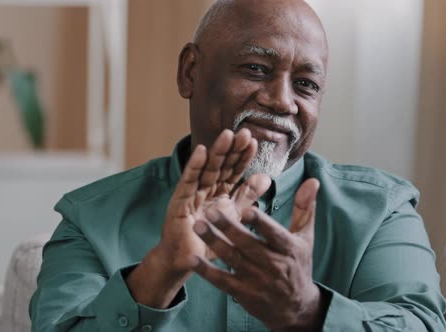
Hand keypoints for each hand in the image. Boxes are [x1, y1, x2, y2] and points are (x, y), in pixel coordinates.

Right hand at [158, 128, 267, 272]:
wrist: (189, 262)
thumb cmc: (210, 240)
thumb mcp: (235, 215)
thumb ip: (247, 196)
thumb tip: (266, 177)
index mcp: (219, 192)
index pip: (233, 171)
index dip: (243, 157)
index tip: (254, 141)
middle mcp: (205, 190)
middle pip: (221, 166)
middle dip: (232, 149)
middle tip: (244, 132)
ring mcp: (191, 194)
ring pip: (206, 170)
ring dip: (217, 152)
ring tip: (227, 135)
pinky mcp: (179, 203)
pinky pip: (188, 182)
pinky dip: (194, 167)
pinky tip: (202, 151)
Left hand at [192, 178, 327, 330]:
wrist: (296, 308)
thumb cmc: (299, 266)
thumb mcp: (306, 238)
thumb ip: (305, 208)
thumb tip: (312, 181)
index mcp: (289, 248)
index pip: (274, 234)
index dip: (260, 223)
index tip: (246, 209)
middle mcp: (273, 265)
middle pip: (248, 244)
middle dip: (228, 227)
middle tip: (210, 211)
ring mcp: (257, 280)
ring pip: (232, 259)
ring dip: (214, 243)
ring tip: (197, 226)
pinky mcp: (244, 293)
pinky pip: (222, 281)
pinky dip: (207, 271)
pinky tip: (193, 259)